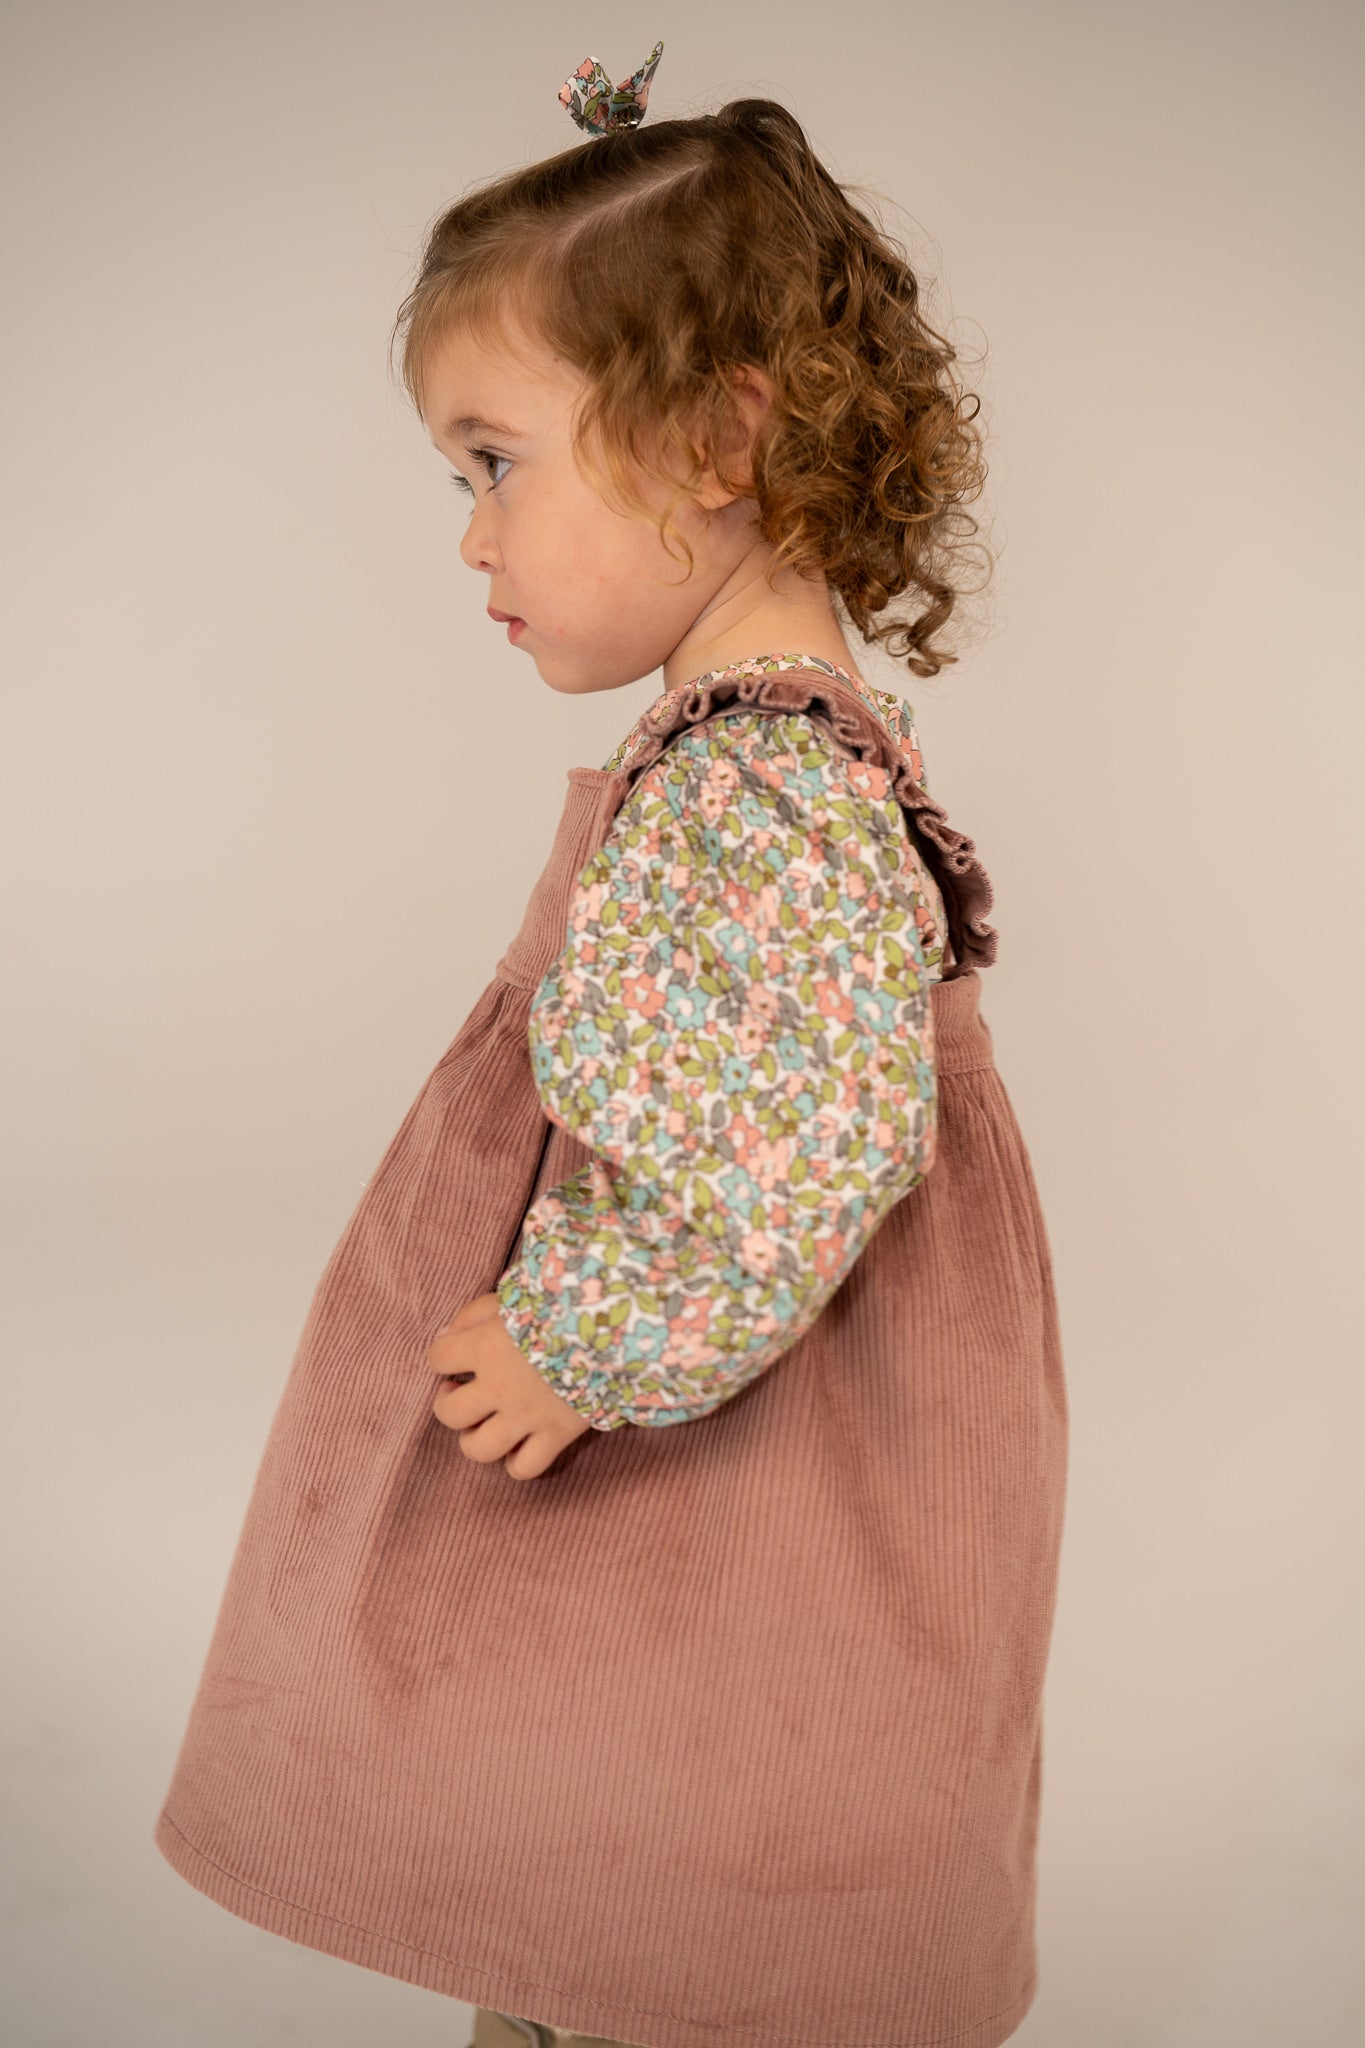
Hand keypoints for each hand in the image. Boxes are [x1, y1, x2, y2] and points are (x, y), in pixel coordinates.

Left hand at [428, 1290, 592, 1480]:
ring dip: (474, 1438)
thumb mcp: (513, 1294)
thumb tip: (445, 1335)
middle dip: (448, 1402)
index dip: (442, 1356)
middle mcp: (499, 1387)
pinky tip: (520, 1444)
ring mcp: (527, 1416)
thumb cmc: (563, 1303)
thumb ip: (473, 1313)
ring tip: (486, 1422)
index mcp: (485, 1346)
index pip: (437, 1358)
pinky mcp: (557, 1434)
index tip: (456, 1353)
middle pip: (448, 1412)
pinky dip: (517, 1461)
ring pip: (478, 1449)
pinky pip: (525, 1468)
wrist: (618, 1323)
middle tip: (465, 1390)